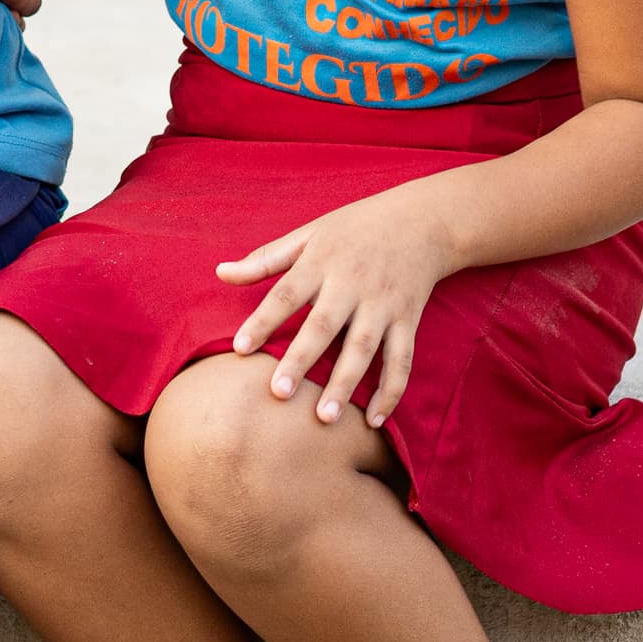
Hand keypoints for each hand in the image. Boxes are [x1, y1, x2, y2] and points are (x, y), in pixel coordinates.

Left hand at [214, 186, 459, 426]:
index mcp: (322, 261)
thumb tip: (219, 272)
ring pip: (364, 349)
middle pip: (323, 326)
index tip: (238, 349)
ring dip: (345, 384)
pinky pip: (402, 360)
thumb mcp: (309, 234)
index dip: (262, 321)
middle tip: (279, 394)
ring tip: (324, 418)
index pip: (286, 294)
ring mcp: (383, 304)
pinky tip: (374, 421)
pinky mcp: (409, 320)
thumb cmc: (355, 228)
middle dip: (301, 360)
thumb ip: (265, 259)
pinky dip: (391, 391)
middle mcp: (352, 284)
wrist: (422, 220)